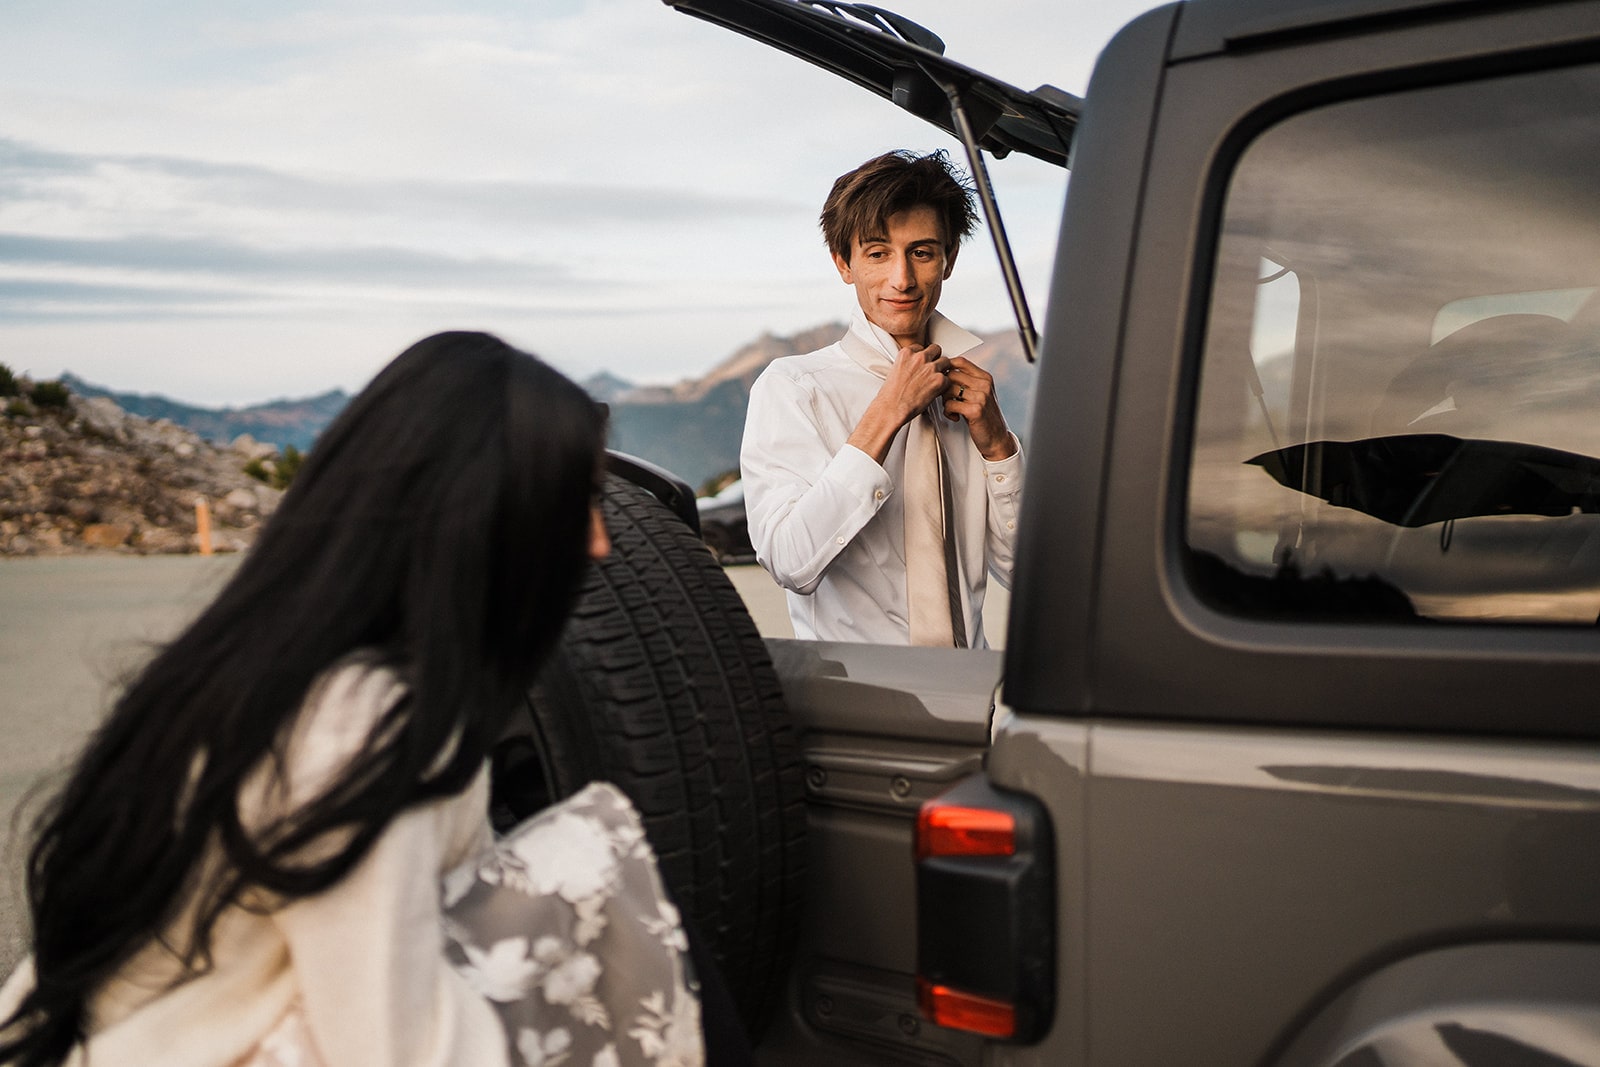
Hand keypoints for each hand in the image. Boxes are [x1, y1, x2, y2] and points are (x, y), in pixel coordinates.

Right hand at [847, 343, 953, 462]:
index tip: (922, 363)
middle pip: (936, 350)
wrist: (892, 408)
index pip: (921, 347)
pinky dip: (944, 386)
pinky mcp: (939, 380)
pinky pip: (948, 379)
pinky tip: (936, 391)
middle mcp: (919, 357)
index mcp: (907, 353)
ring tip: (935, 381)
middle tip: (932, 370)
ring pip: (946, 362)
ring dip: (942, 371)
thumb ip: (908, 364)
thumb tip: (915, 367)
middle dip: (935, 359)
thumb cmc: (891, 395)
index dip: (923, 356)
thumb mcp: (895, 371)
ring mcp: (930, 368)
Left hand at [942, 356, 1014, 460]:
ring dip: (945, 400)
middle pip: (951, 374)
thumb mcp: (980, 394)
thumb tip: (944, 371)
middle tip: (947, 398)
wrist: (997, 438)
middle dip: (943, 387)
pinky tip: (954, 416)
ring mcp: (981, 397)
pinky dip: (948, 411)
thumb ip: (967, 382)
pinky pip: (949, 404)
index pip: (960, 361)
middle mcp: (984, 385)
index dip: (946, 367)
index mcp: (985, 378)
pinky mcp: (975, 410)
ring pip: (948, 389)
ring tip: (952, 408)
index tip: (942, 378)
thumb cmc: (985, 417)